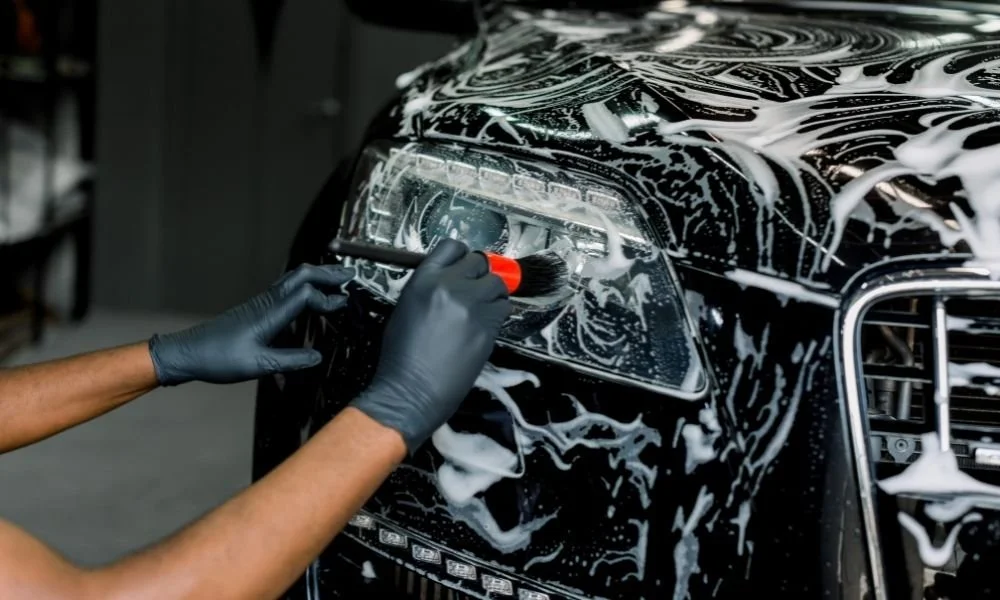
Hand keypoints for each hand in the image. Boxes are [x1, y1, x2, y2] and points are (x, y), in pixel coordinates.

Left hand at [148, 264, 354, 385]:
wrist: (188, 353)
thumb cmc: (219, 358)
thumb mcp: (258, 365)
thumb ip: (290, 361)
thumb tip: (318, 357)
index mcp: (270, 313)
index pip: (306, 294)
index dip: (328, 297)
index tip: (344, 305)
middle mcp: (267, 302)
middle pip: (301, 276)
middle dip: (327, 273)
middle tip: (351, 275)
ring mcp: (261, 303)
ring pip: (293, 279)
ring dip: (317, 276)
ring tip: (336, 279)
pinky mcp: (256, 309)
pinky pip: (286, 288)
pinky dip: (304, 285)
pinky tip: (309, 294)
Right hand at [350, 239, 511, 452]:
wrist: (411, 391)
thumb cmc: (401, 356)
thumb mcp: (406, 308)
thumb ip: (429, 286)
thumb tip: (450, 278)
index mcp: (424, 280)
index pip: (452, 247)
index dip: (461, 256)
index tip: (464, 265)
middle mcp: (449, 287)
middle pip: (479, 262)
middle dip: (478, 274)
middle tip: (474, 289)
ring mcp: (472, 307)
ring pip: (497, 284)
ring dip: (492, 292)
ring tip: (481, 307)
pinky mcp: (488, 327)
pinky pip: (503, 308)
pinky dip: (498, 311)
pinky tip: (486, 322)